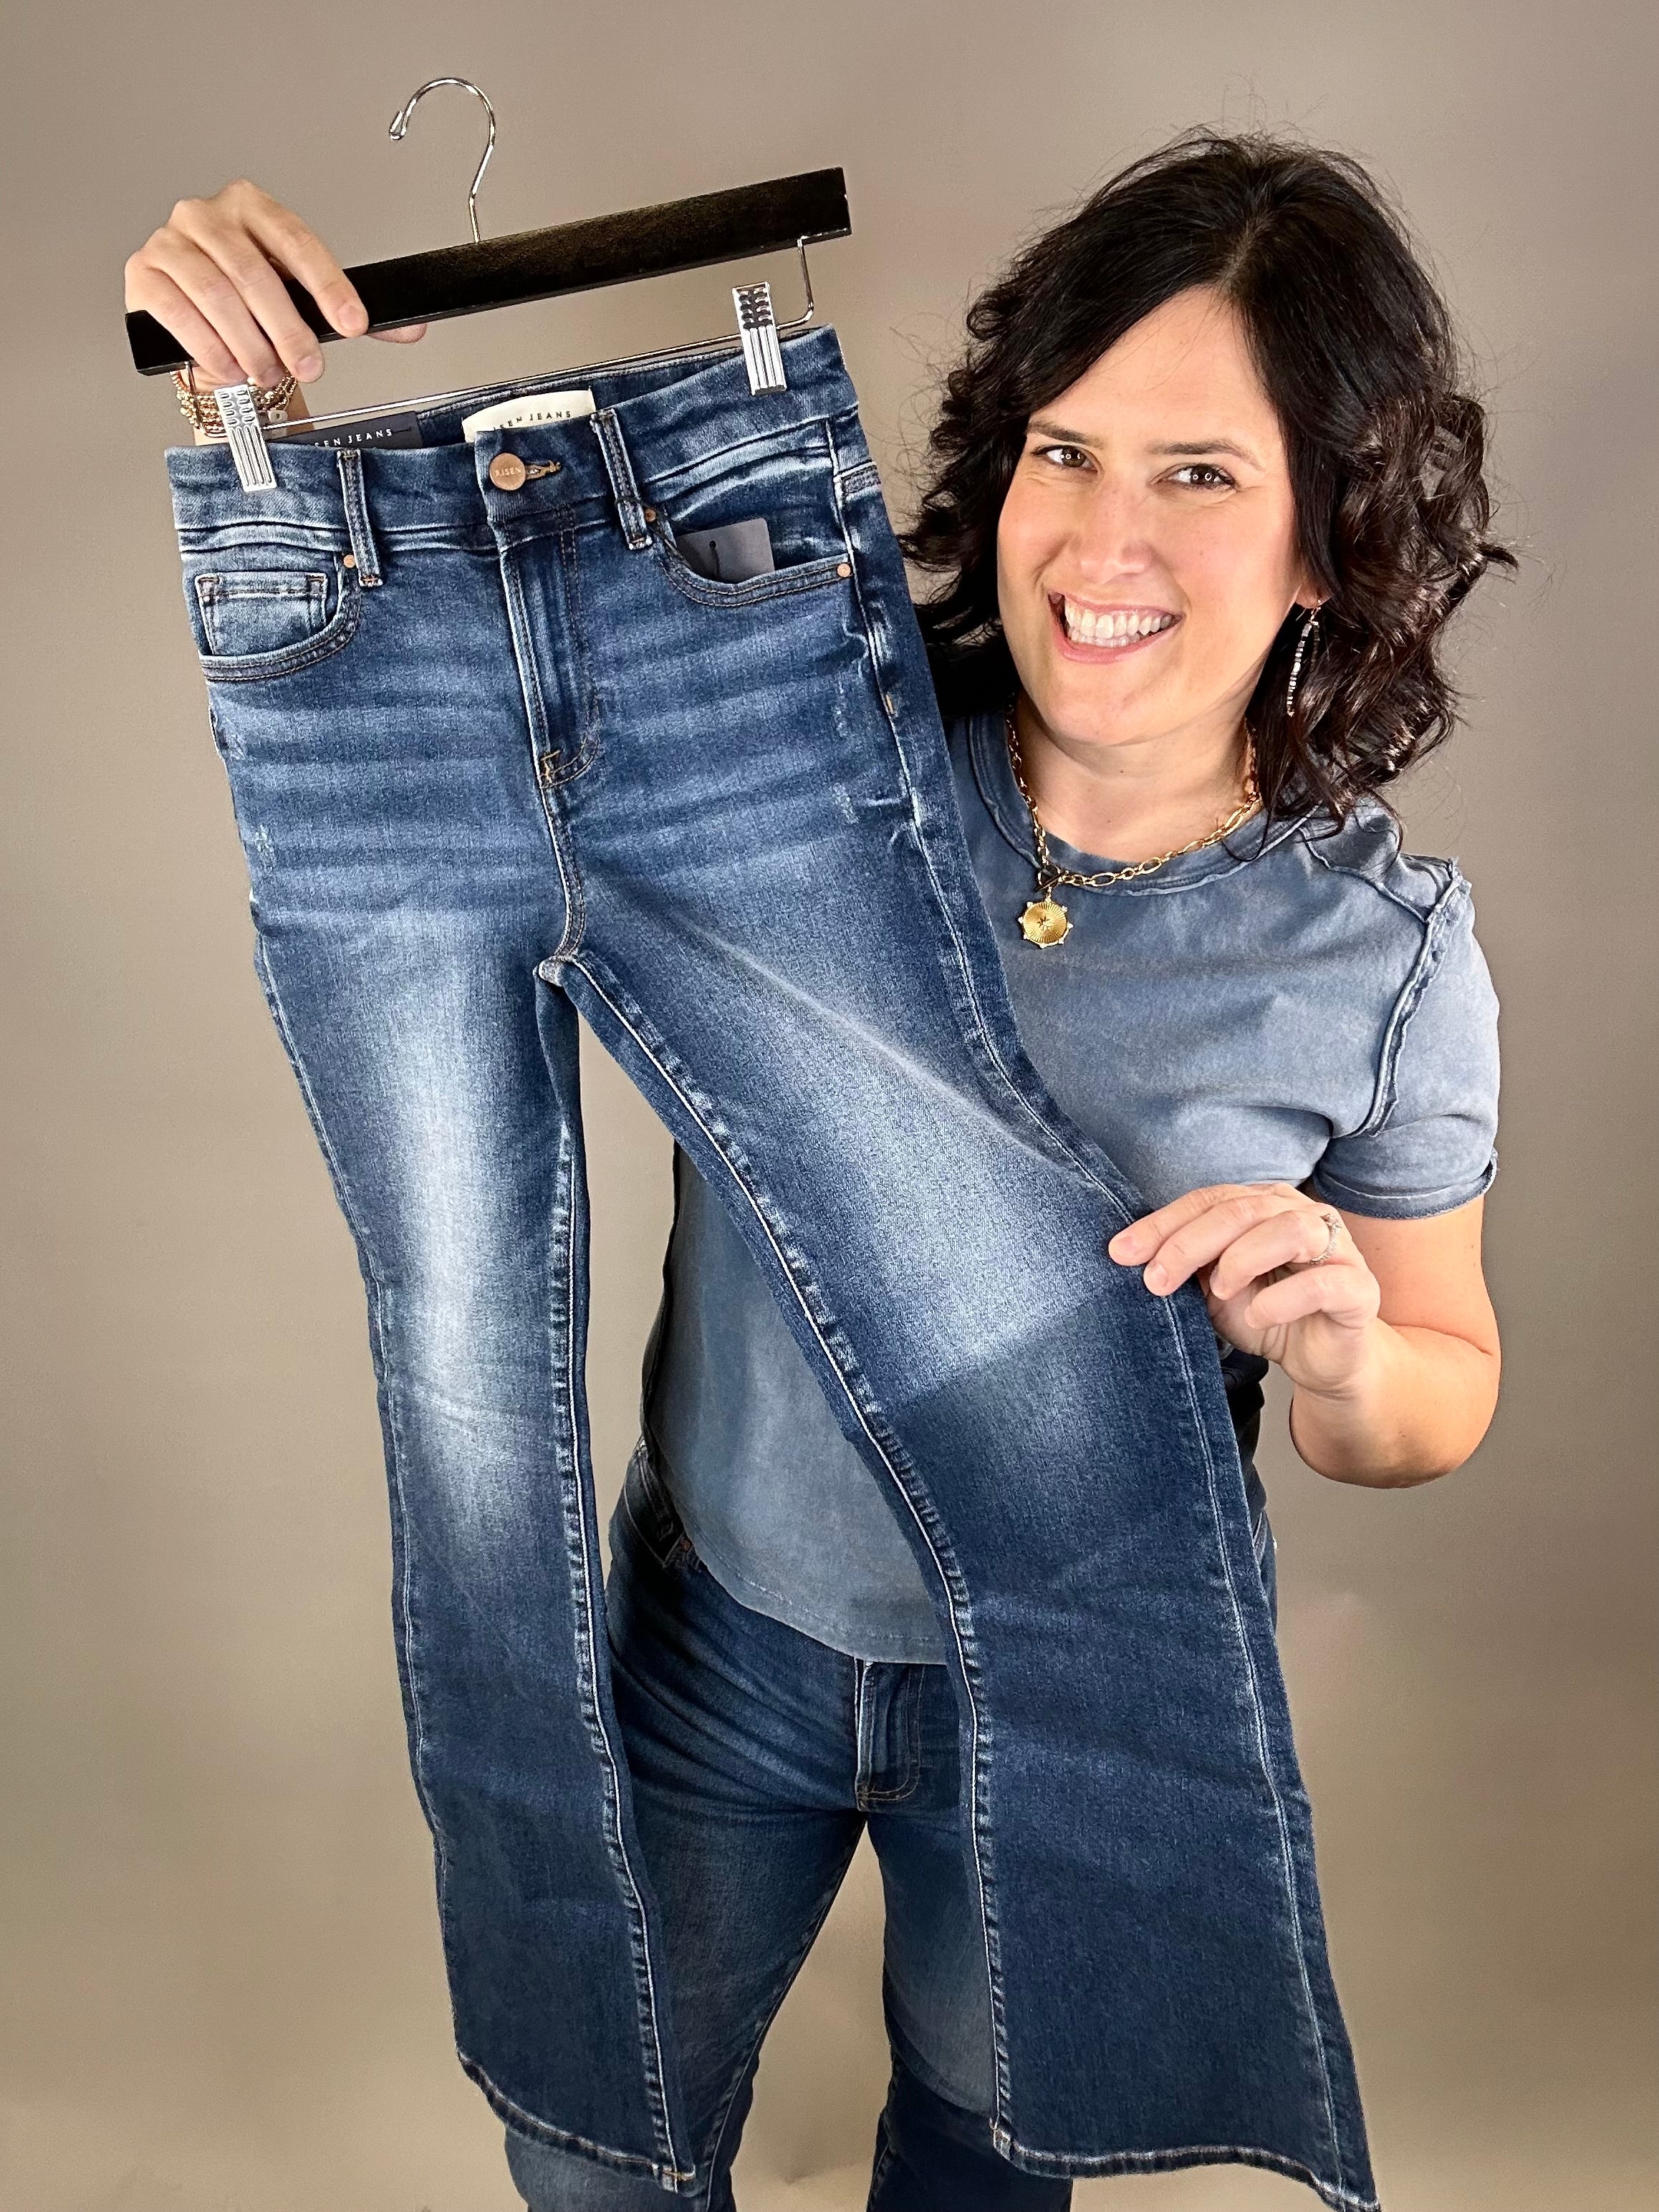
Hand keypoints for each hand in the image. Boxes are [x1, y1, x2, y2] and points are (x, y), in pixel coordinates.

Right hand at [124, 178, 427, 391]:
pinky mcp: (143, 274)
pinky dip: (211, 347)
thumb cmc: (252, 307)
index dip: (328, 286)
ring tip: (267, 371)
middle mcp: (205, 214)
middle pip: (255, 273)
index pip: (296, 241)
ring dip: (250, 344)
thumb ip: (349, 313)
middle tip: (308, 364)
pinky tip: (231, 367)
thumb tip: (411, 328)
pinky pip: (180, 312)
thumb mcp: (303, 303)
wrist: (202, 326)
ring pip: (217, 294)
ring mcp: (170, 241)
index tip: (353, 324)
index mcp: (252, 207)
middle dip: (288, 329)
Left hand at [1108, 1182, 1381, 1400]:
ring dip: (1241, 1258)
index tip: (1120, 1253)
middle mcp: (1303, 1215)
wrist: (1324, 1360)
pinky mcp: (1359, 1290)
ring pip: (1290, 1230)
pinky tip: (1257, 1314)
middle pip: (1241, 1210)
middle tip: (1155, 1280)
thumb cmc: (1269, 1313)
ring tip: (1218, 1290)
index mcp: (1265, 1205)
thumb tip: (1132, 1257)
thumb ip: (1187, 1268)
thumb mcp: (1215, 1290)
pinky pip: (1323, 1282)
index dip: (1162, 1224)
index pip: (1208, 1200)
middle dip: (1188, 1243)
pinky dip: (1282, 1298)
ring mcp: (1338, 1249)